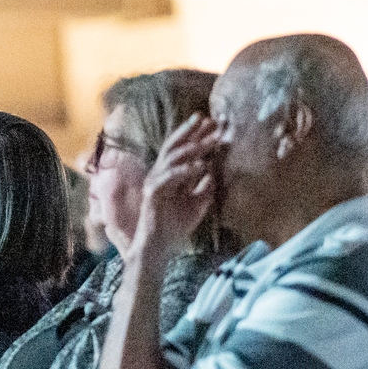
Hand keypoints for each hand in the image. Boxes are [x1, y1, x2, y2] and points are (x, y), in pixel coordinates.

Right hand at [134, 114, 219, 254]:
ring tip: (211, 140)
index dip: (195, 135)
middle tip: (209, 120)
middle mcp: (160, 174)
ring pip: (172, 158)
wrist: (159, 248)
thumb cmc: (175, 228)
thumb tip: (214, 171)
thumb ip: (205, 188)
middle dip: (191, 132)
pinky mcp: (153, 193)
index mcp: (169, 175)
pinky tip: (201, 166)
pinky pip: (169, 177)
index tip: (213, 124)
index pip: (182, 150)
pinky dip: (185, 170)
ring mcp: (154, 182)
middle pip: (174, 146)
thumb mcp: (197, 204)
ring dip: (193, 148)